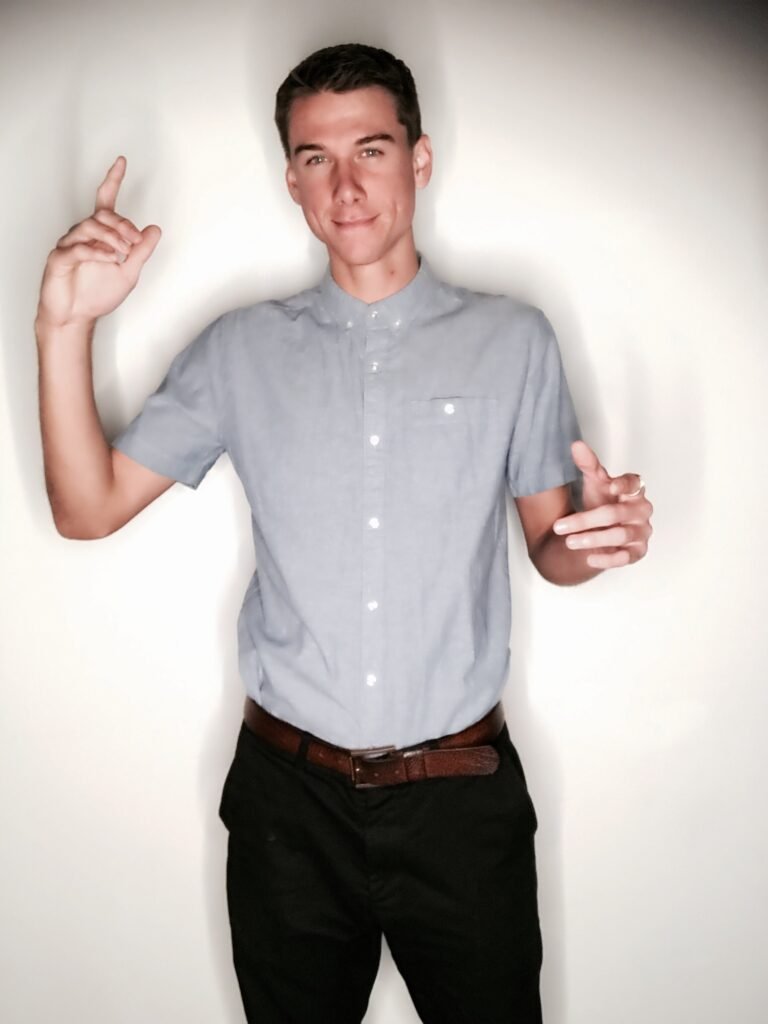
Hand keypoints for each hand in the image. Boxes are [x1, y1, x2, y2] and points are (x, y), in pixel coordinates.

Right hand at [36, 155, 161, 329]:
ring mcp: (69, 245)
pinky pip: (78, 248)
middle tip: (134, 241)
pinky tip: (109, 258)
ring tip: (122, 253)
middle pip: (101, 215)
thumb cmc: (97, 294)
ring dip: (111, 238)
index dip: (113, 180)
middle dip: (122, 225)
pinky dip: (97, 252)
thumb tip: (155, 230)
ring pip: (90, 228)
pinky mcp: (59, 258)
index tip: (121, 162)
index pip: (105, 200)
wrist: (76, 317)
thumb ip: (141, 251)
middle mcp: (83, 235)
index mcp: (100, 234)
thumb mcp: (129, 273)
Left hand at [552, 440, 652, 569]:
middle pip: (616, 513)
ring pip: (620, 536)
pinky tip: (588, 558)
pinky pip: (625, 558)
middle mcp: (641, 510)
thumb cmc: (602, 501)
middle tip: (559, 526)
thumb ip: (588, 464)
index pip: (634, 484)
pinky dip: (607, 559)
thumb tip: (576, 445)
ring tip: (569, 542)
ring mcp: (642, 532)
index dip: (624, 485)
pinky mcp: (638, 552)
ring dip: (592, 539)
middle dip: (585, 520)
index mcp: (633, 490)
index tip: (611, 486)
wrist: (601, 530)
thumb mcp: (593, 483)